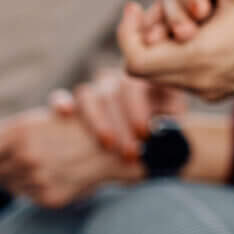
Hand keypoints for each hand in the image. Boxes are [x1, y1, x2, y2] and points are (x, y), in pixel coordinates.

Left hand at [0, 105, 140, 207]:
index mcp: (19, 135)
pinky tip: (51, 174)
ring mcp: (38, 180)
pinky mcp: (49, 198)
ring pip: (6, 185)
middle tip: (12, 158)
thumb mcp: (32, 122)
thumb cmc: (72, 128)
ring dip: (14, 177)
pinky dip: (33, 187)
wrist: (117, 148)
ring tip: (40, 163)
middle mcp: (27, 158)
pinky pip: (26, 195)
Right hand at [69, 68, 186, 163]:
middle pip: (115, 92)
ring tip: (108, 144)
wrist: (131, 152)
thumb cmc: (156, 140)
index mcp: (147, 83)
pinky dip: (61, 102)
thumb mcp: (167, 134)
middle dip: (123, 123)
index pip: (140, 84)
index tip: (144, 134)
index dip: (139, 108)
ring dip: (99, 121)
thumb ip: (170, 127)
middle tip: (130, 151)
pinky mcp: (71, 104)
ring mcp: (95, 90)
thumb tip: (173, 127)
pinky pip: (60, 96)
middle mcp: (120, 82)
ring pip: (90, 94)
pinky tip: (66, 113)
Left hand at [120, 0, 233, 99]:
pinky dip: (181, 57)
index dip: (126, 33)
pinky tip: (202, 31)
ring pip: (164, 76)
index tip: (135, 5)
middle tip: (154, 9)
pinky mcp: (227, 90)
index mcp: (202, 56)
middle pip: (144, 70)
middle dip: (143, 37)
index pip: (134, 60)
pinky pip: (187, 79)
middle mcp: (204, 81)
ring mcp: (216, 90)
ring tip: (181, 16)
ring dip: (162, 47)